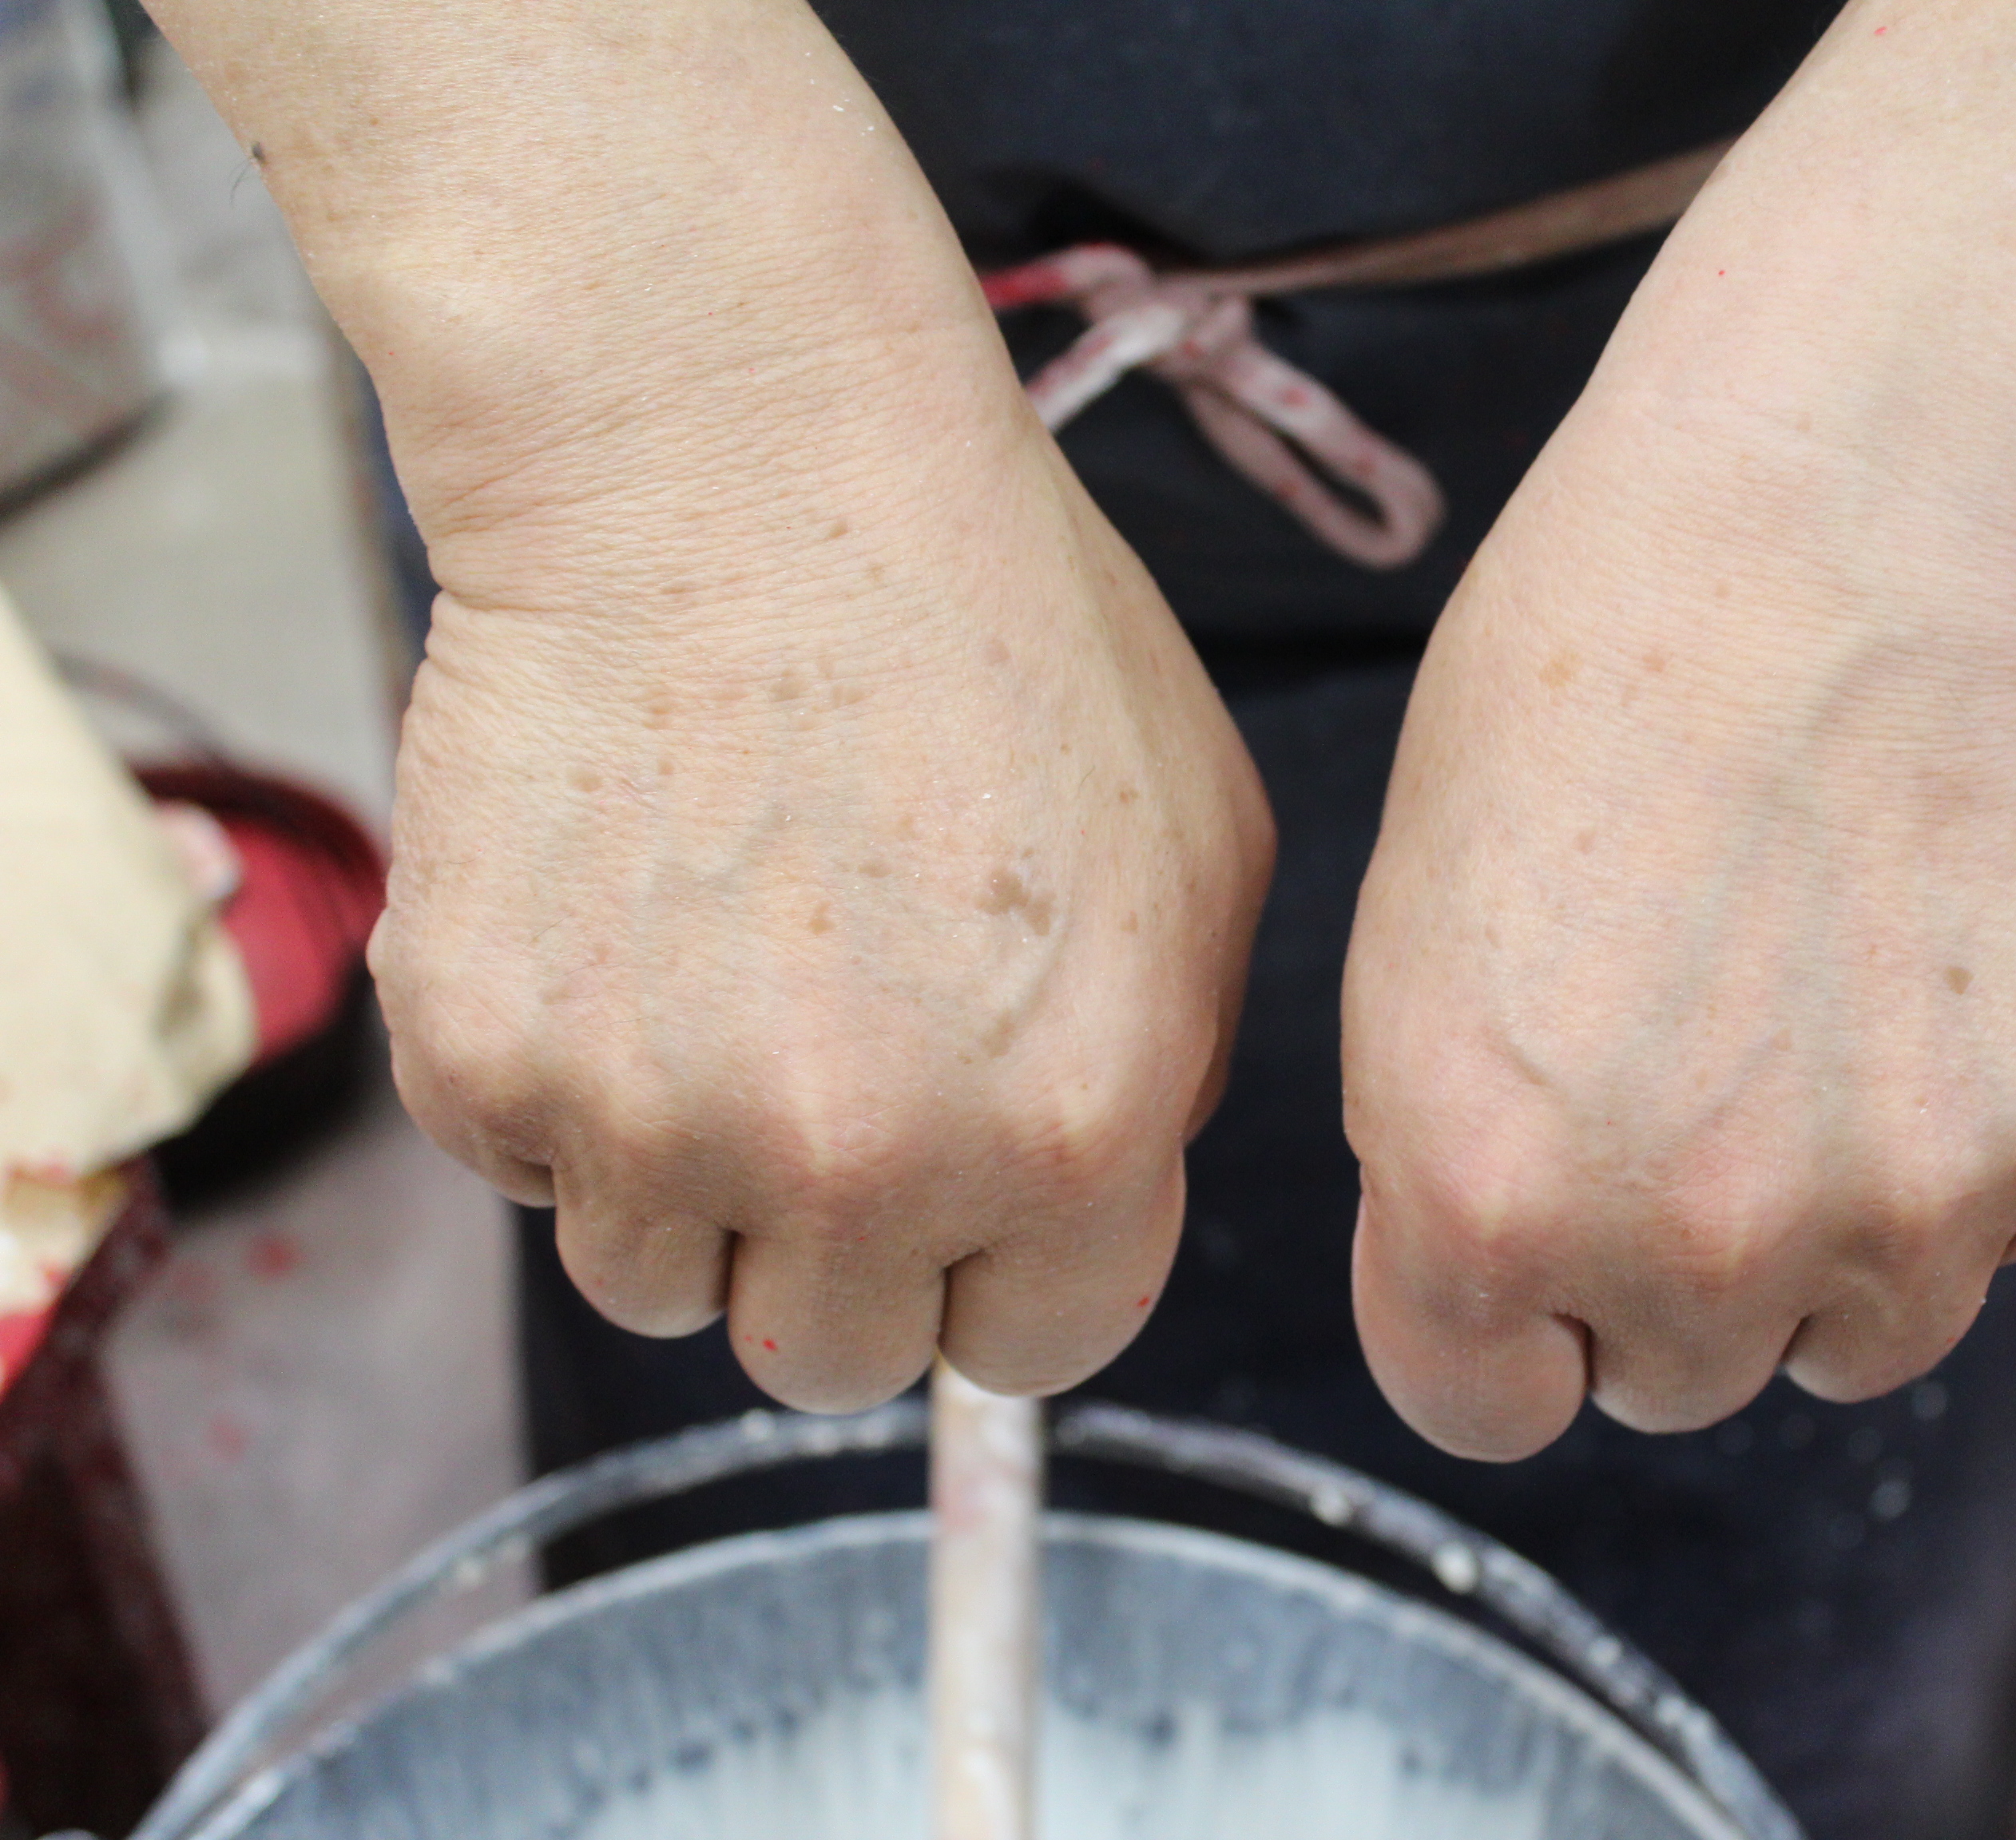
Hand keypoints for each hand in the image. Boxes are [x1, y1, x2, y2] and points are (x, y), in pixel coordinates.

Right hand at [361, 91, 1270, 1411]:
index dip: (1004, 1273)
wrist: (737, 448)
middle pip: (832, 1359)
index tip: (970, 1194)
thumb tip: (1087, 1197)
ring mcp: (654, 1121)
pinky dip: (555, 1080)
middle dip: (842, 1251)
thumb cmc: (995, 617)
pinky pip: (518, 1167)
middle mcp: (864, 1164)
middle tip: (831, 1085)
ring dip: (686, 1178)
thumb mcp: (1201, 850)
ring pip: (656, 1284)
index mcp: (1074, 1131)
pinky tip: (616, 915)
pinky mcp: (482, 1053)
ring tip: (719, 975)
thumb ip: (1167, 1068)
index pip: (1034, 1353)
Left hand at [1342, 386, 2015, 1458]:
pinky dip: (1970, 1142)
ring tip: (1823, 1033)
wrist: (1846, 526)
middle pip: (1677, 1381)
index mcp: (1487, 1191)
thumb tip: (1515, 1282)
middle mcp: (1692, 1240)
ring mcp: (1902, 1206)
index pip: (1482, 1406)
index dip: (1503, 1325)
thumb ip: (1457, 1157)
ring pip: (1859, 1342)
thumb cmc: (1592, 682)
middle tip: (1696, 1084)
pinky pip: (2002, 1229)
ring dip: (1832, 1239)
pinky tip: (1933, 975)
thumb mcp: (1417, 935)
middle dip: (1668, 1270)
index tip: (1536, 1252)